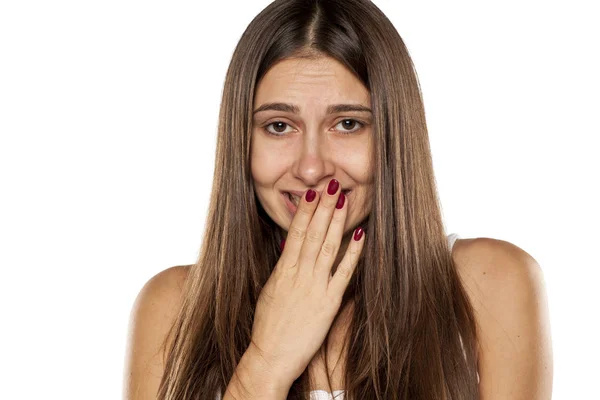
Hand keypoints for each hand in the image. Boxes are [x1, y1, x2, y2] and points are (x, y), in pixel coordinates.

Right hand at [249, 178, 365, 387]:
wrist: (271, 355)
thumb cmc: (268, 326)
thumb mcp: (270, 291)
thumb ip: (282, 269)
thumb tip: (289, 248)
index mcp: (283, 270)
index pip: (296, 232)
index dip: (306, 211)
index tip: (313, 193)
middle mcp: (299, 273)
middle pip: (313, 233)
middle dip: (323, 206)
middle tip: (332, 184)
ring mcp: (315, 286)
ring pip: (327, 246)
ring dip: (336, 221)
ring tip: (343, 200)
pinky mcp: (329, 301)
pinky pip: (344, 272)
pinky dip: (352, 253)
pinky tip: (360, 235)